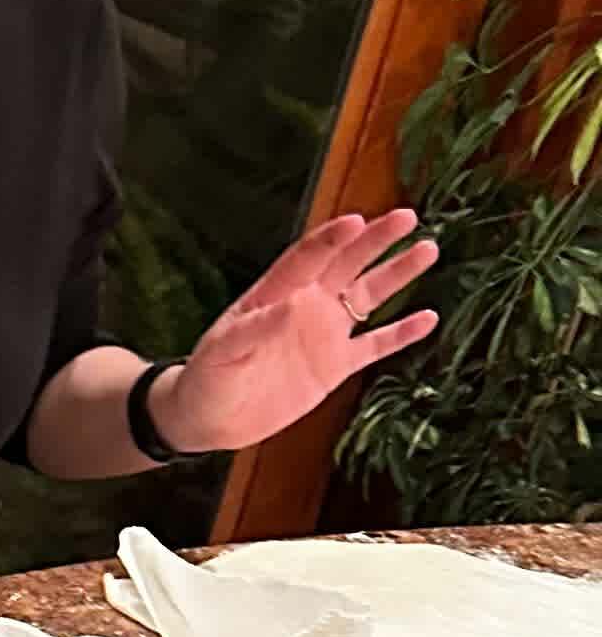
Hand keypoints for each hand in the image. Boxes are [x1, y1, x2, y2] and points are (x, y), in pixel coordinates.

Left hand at [162, 211, 439, 453]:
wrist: (209, 419)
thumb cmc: (208, 378)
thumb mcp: (223, 351)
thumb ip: (256, 327)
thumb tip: (294, 305)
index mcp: (275, 294)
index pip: (308, 258)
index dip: (331, 239)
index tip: (357, 221)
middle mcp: (305, 305)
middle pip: (347, 264)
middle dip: (376, 240)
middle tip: (408, 217)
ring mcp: (323, 334)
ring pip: (368, 297)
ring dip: (396, 275)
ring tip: (427, 250)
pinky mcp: (334, 366)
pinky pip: (374, 345)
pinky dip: (401, 334)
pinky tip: (429, 318)